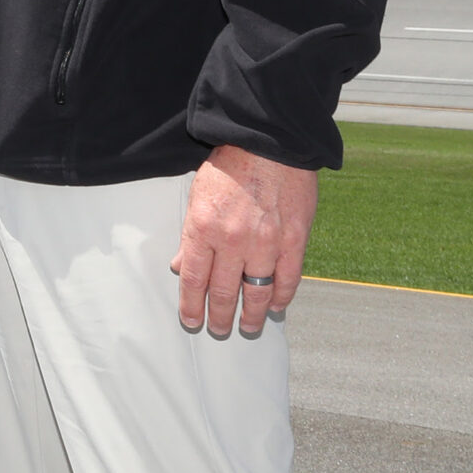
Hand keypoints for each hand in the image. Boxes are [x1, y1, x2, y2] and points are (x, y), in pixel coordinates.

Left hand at [171, 145, 317, 337]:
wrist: (269, 143)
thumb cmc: (229, 166)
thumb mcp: (196, 197)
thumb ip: (189, 236)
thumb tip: (179, 266)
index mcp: (202, 229)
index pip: (192, 279)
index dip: (191, 306)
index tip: (191, 321)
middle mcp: (233, 241)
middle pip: (224, 292)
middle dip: (220, 316)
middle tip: (219, 329)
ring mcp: (266, 243)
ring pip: (257, 293)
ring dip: (252, 315)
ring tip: (247, 327)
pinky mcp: (294, 240)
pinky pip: (288, 279)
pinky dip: (281, 297)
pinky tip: (276, 307)